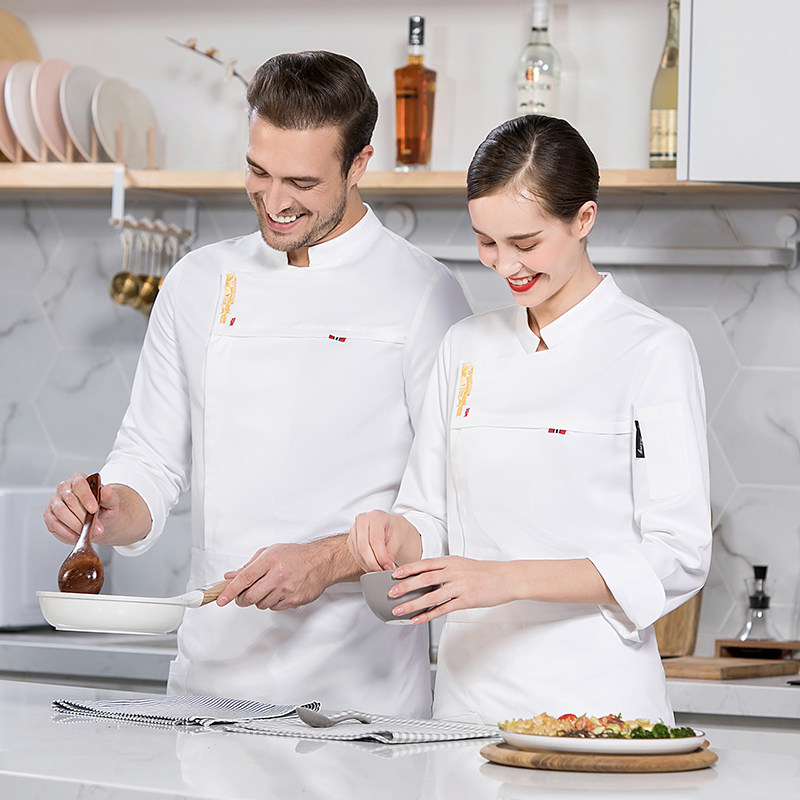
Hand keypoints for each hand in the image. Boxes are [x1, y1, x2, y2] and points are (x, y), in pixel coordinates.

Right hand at [43, 473, 118, 544]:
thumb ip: (109, 496)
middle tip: (97, 528)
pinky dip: (68, 533)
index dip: (86, 497)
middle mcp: (64, 489)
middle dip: (84, 517)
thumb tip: (105, 490)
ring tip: (88, 533)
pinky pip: (54, 525)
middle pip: (70, 500)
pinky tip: (78, 536)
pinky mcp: (49, 516)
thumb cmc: (104, 508)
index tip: (93, 509)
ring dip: (76, 526)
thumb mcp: (111, 502)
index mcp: (79, 479)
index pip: (79, 484)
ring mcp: (54, 502)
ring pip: (61, 513)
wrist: (100, 520)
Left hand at [217, 537, 355, 610]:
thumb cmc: (296, 555)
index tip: (221, 599)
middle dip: (242, 599)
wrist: (321, 562)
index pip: (244, 579)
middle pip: (250, 596)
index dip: (229, 591)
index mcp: (269, 561)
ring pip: (261, 604)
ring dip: (259, 600)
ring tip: (268, 588)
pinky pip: (274, 608)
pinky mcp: (294, 600)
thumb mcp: (270, 552)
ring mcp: (286, 589)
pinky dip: (272, 602)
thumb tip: (230, 576)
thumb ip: (249, 566)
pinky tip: (279, 592)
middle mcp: (277, 575)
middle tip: (243, 595)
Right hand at [347, 510, 421, 572]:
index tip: (388, 567)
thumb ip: (392, 551)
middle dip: (374, 563)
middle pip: (363, 547)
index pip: (375, 540)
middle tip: (383, 571)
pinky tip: (373, 567)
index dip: (381, 556)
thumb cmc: (395, 529)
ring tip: (380, 571)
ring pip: (358, 553)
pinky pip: (355, 555)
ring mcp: (354, 530)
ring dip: (369, 566)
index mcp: (375, 516)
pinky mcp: (351, 540)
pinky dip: (364, 564)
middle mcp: (362, 520)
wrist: (390, 527)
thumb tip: (387, 565)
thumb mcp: (398, 538)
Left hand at [387, 557, 519, 624]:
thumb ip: (444, 568)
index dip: (408, 569)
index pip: (425, 564)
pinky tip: (418, 619)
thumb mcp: (462, 564)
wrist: (506, 578)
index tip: (394, 574)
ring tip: (399, 610)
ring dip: (413, 604)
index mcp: (451, 561)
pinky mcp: (466, 601)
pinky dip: (428, 615)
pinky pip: (443, 609)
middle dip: (406, 586)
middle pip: (425, 579)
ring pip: (431, 596)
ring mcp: (460, 587)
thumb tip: (424, 575)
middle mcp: (454, 572)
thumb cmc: (484, 572)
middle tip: (391, 593)